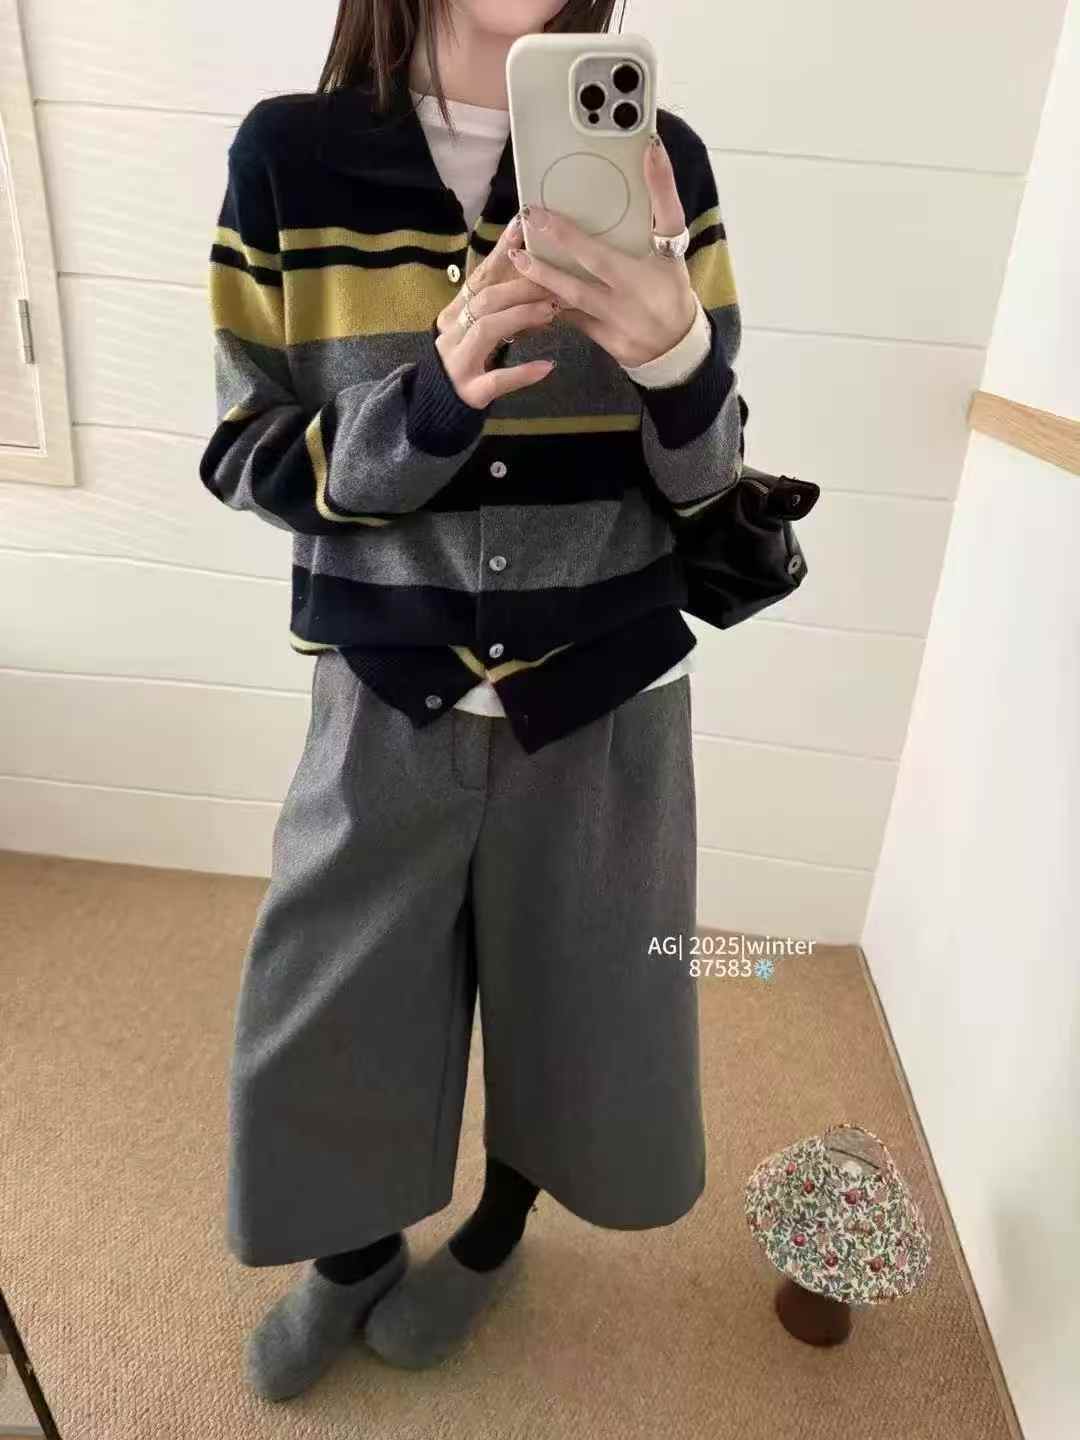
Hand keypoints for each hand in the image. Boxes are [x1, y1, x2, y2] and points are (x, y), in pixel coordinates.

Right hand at [435, 211, 561, 407]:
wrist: (440, 409)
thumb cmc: (469, 366)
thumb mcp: (483, 333)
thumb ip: (507, 312)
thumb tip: (543, 288)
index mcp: (453, 315)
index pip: (478, 278)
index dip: (500, 253)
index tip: (522, 228)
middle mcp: (450, 334)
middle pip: (485, 300)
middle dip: (522, 288)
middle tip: (555, 282)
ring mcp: (457, 363)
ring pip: (487, 329)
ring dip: (521, 317)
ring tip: (551, 312)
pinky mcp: (469, 392)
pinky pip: (497, 380)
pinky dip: (523, 373)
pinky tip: (546, 367)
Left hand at [509, 133, 697, 367]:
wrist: (677, 345)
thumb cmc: (672, 287)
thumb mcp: (675, 244)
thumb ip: (664, 199)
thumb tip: (652, 150)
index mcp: (641, 275)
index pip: (607, 248)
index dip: (576, 230)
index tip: (550, 205)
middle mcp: (625, 303)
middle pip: (580, 278)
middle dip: (552, 249)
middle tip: (527, 219)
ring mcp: (612, 325)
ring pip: (570, 301)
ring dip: (542, 279)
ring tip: (517, 257)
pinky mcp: (603, 341)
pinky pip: (572, 320)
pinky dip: (552, 303)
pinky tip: (530, 287)